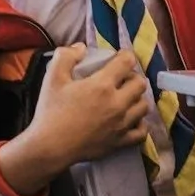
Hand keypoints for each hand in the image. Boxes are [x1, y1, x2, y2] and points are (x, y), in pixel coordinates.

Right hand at [2, 44, 149, 192]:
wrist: (50, 147)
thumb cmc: (51, 111)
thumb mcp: (53, 78)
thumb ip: (66, 56)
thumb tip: (81, 48)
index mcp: (102, 85)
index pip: (127, 62)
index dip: (125, 56)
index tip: (118, 58)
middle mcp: (118, 103)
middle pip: (140, 83)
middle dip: (132, 77)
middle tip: (121, 79)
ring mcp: (122, 124)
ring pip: (144, 106)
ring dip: (137, 99)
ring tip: (125, 99)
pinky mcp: (121, 142)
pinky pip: (142, 132)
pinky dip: (139, 124)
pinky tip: (130, 120)